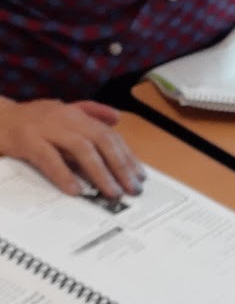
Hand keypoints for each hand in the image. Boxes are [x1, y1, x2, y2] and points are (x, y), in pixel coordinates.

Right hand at [0, 98, 143, 198]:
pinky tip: (76, 190)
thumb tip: (117, 117)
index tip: (139, 175)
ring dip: (99, 171)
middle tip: (132, 188)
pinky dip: (64, 174)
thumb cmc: (28, 121)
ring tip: (111, 191)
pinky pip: (49, 158)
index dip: (126, 155)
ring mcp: (44, 127)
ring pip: (80, 148)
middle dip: (120, 165)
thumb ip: (89, 112)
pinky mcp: (26, 140)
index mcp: (74, 114)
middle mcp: (63, 118)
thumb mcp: (59, 112)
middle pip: (101, 139)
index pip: (108, 134)